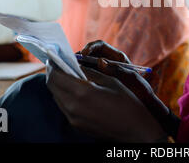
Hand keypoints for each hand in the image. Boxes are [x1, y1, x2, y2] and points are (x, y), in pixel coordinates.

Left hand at [46, 61, 166, 141]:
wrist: (136, 130)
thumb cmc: (127, 102)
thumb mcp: (110, 81)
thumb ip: (89, 72)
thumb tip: (75, 64)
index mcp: (82, 92)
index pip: (55, 75)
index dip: (53, 64)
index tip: (55, 57)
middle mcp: (73, 107)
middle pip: (52, 86)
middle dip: (54, 73)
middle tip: (60, 64)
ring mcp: (73, 119)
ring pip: (57, 97)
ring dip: (59, 85)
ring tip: (69, 76)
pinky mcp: (76, 126)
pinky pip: (64, 107)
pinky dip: (65, 96)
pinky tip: (76, 91)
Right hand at [80, 40, 171, 131]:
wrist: (143, 105)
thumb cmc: (140, 90)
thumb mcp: (132, 79)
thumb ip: (118, 70)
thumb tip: (101, 62)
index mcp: (117, 57)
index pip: (100, 46)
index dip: (91, 47)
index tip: (84, 53)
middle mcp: (108, 63)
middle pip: (89, 55)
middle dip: (80, 57)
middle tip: (72, 64)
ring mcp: (101, 73)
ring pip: (85, 66)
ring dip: (77, 68)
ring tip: (71, 74)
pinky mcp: (97, 83)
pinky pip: (85, 77)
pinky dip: (79, 78)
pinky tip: (76, 84)